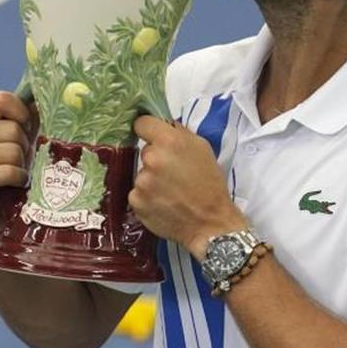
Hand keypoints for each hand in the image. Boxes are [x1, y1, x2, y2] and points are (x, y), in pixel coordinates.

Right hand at [0, 90, 37, 252]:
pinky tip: (12, 185)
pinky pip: (8, 171)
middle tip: (19, 161)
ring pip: (12, 150)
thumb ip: (29, 115)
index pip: (3, 98)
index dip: (22, 113)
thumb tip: (47, 95)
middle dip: (24, 147)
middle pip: (13, 129)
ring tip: (15, 174)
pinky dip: (18, 179)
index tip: (26, 130)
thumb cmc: (10, 170)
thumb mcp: (21, 138)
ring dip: (21, 165)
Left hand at [129, 115, 248, 258]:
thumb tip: (165, 125)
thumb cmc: (210, 185)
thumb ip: (180, 133)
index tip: (153, 137)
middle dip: (156, 159)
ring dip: (151, 180)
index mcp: (169, 141)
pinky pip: (137, 192)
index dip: (149, 130)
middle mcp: (152, 159)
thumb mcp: (203, 149)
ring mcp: (141, 182)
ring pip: (141, 173)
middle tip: (173, 173)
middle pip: (144, 151)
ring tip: (170, 192)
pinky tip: (163, 203)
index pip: (142, 123)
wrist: (210, 223)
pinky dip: (147, 197)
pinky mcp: (136, 201)